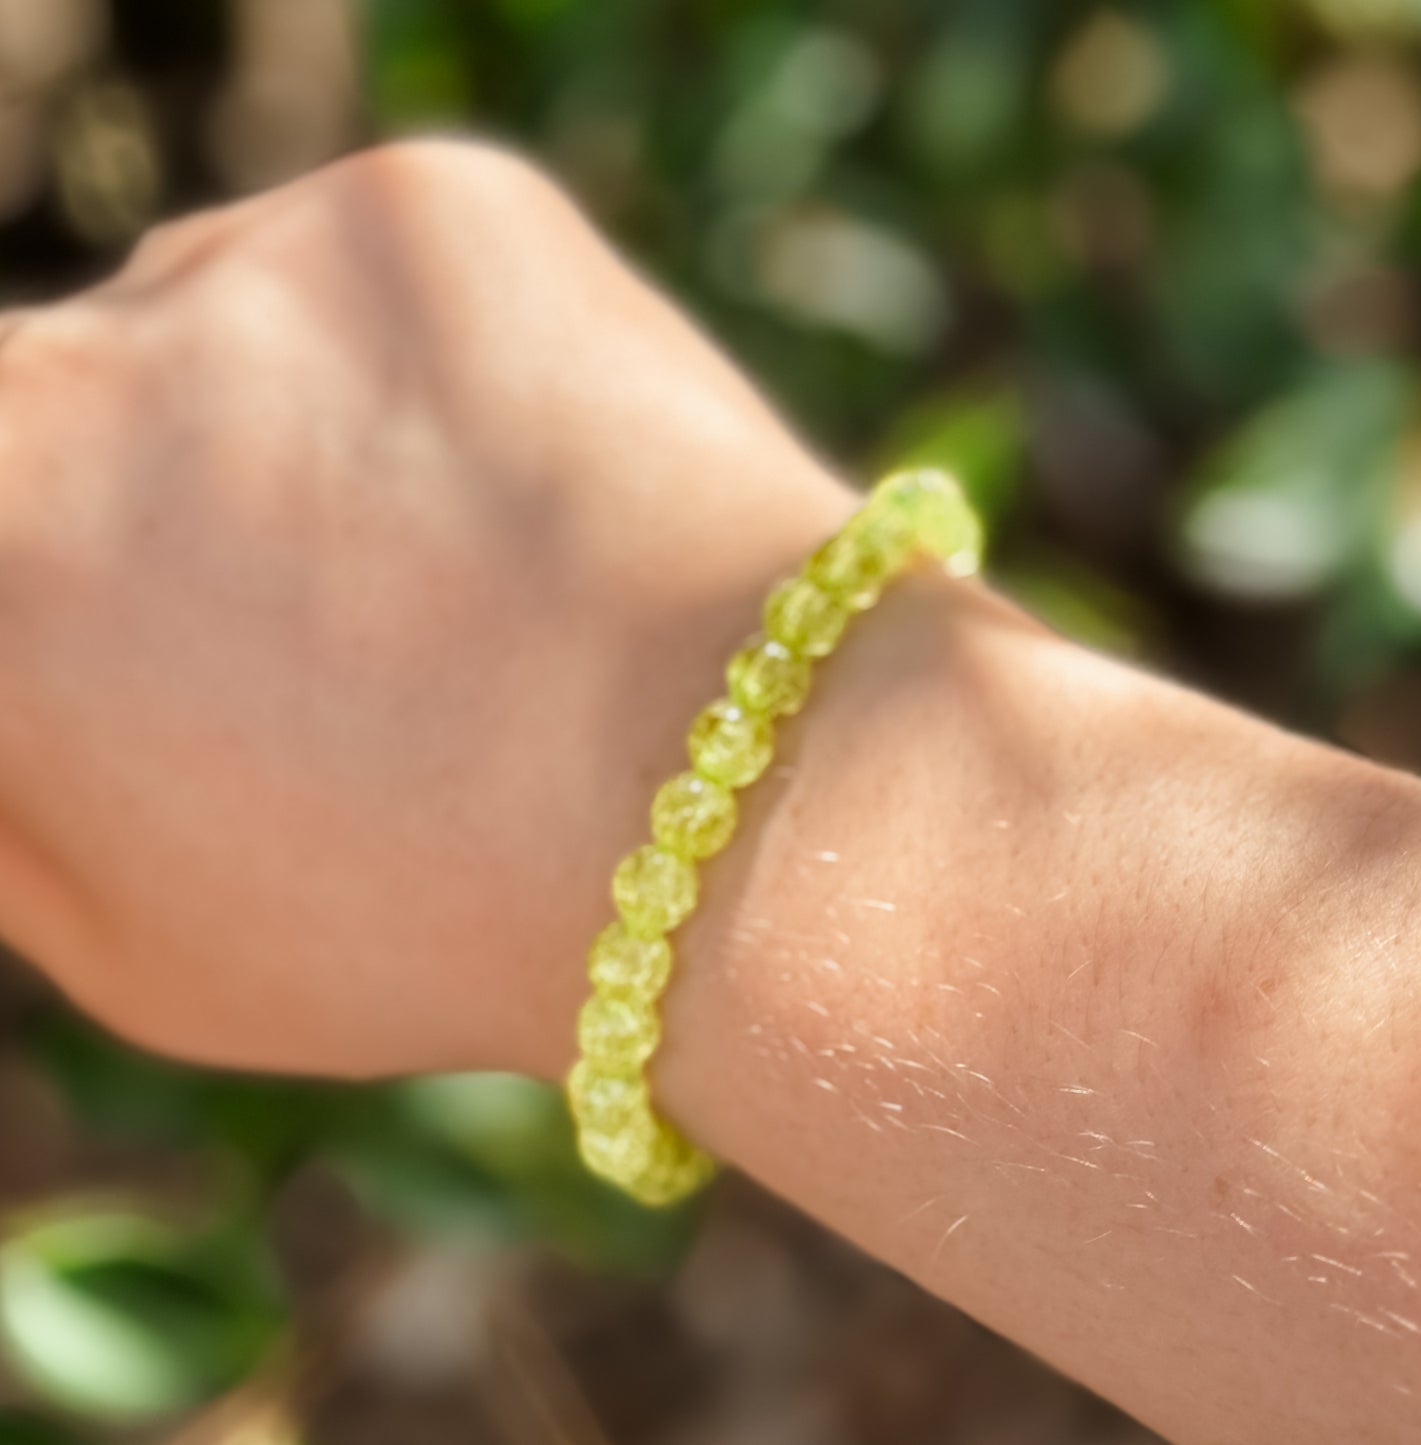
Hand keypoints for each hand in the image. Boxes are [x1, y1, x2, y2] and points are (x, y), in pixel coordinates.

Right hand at [0, 139, 850, 1077]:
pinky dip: (436, 369)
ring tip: (457, 572)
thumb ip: (29, 788)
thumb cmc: (439, 917)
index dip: (90, 596)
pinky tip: (534, 490)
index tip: (172, 641)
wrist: (737, 805)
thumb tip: (32, 674)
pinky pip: (380, 278)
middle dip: (160, 500)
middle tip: (312, 607)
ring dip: (293, 423)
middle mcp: (65, 375)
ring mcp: (259, 264)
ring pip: (225, 326)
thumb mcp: (148, 947)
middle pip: (73, 405)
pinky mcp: (426, 204)